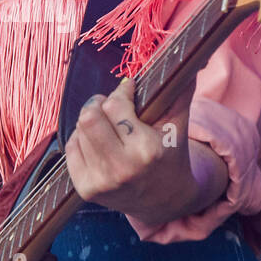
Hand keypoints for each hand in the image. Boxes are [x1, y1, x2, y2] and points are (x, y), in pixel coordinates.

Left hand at [64, 73, 215, 225]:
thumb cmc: (170, 155)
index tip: (129, 92)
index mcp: (146, 151)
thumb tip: (190, 58)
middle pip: (89, 117)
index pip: (115, 105)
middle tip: (111, 106)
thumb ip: (180, 91)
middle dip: (98, 104)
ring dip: (91, 121)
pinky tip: (99, 143)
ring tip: (108, 126)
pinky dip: (82, 139)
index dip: (121, 93)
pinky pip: (70, 148)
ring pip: (79, 131)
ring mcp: (100, 182)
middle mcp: (121, 169)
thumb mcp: (178, 125)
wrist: (165, 201)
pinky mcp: (85, 189)